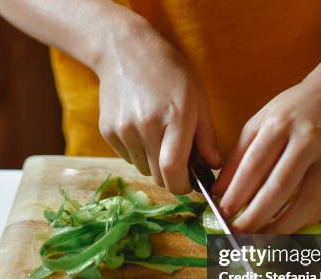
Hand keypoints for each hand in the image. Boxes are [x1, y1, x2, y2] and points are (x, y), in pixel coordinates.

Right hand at [95, 21, 220, 193]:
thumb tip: (212, 167)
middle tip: (178, 161)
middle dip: (170, 176)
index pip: (173, 169)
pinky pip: (127, 157)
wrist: (124, 51)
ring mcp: (123, 129)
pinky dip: (137, 152)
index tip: (188, 186)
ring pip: (143, 168)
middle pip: (158, 175)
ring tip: (157, 136)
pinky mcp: (108, 131)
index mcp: (175, 117)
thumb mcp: (198, 98)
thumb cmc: (169, 73)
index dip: (182, 186)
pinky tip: (141, 128)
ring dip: (153, 162)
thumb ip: (206, 136)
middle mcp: (146, 126)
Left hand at [212, 80, 320, 232]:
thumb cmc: (292, 111)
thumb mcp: (259, 123)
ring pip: (306, 201)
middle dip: (256, 216)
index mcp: (280, 124)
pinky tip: (286, 229)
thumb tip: (218, 193)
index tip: (223, 213)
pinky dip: (304, 221)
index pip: (254, 166)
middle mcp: (309, 140)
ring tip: (261, 239)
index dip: (237, 193)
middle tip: (238, 234)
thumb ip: (238, 157)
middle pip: (280, 187)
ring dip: (281, 227)